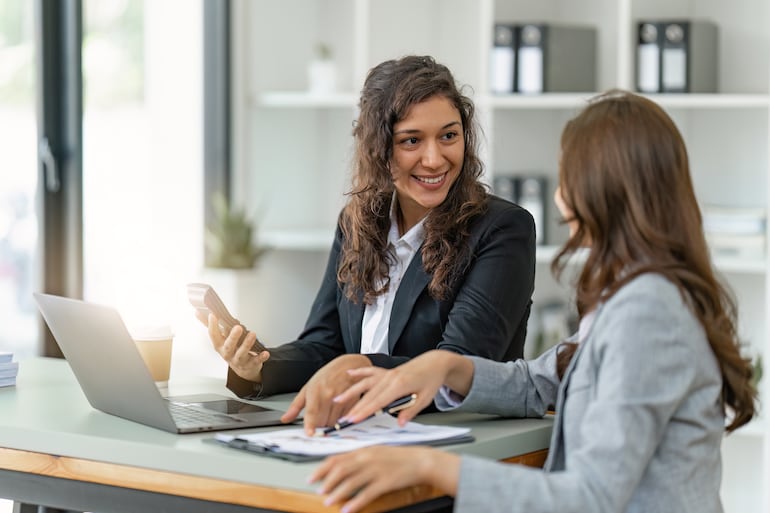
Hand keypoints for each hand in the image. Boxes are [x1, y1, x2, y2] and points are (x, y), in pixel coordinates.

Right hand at [198, 311, 268, 381]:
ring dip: (247, 344)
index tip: (213, 315)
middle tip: (237, 327)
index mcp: (220, 346)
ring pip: (242, 353)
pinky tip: (265, 353)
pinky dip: (260, 357)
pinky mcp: (251, 364)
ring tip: (252, 334)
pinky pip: (256, 361)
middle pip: (229, 346)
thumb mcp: (220, 338)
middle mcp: (228, 354)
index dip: (212, 326)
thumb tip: (198, 312)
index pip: (214, 336)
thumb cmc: (231, 350)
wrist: (243, 369)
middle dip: (232, 337)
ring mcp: (239, 360)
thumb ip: (211, 325)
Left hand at [281, 353, 372, 433]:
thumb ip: (295, 406)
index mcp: (315, 390)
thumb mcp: (308, 387)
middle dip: (318, 424)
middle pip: (322, 421)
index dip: (311, 424)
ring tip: (328, 411)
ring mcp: (341, 399)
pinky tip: (337, 410)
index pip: (312, 411)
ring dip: (328, 423)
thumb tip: (285, 418)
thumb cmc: (327, 376)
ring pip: (332, 422)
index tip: (310, 433)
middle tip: (317, 418)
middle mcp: (328, 394)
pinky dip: (339, 419)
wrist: (348, 366)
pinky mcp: (351, 403)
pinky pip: (343, 419)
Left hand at [309, 445, 459, 512]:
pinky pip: (366, 494)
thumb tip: (342, 466)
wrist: (420, 461)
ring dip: (337, 492)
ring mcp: (376, 469)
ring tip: (328, 501)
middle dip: (326, 481)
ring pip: (351, 482)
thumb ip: (359, 458)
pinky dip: (355, 502)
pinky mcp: (385, 482)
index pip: (337, 458)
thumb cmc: (399, 458)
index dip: (322, 468)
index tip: (313, 477)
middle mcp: (367, 458)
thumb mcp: (377, 452)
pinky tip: (347, 509)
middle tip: (319, 490)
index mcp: (364, 450)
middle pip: (340, 469)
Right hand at [335, 350, 473, 425]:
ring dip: (351, 392)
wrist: (435, 363)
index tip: (353, 419)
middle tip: (342, 419)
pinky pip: (370, 371)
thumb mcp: (425, 398)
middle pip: (368, 395)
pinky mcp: (387, 371)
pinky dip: (359, 372)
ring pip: (365, 384)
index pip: (378, 401)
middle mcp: (390, 378)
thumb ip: (411, 411)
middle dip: (354, 408)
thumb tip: (400, 423)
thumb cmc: (431, 380)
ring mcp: (387, 373)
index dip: (364, 411)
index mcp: (400, 385)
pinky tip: (349, 374)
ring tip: (337, 399)